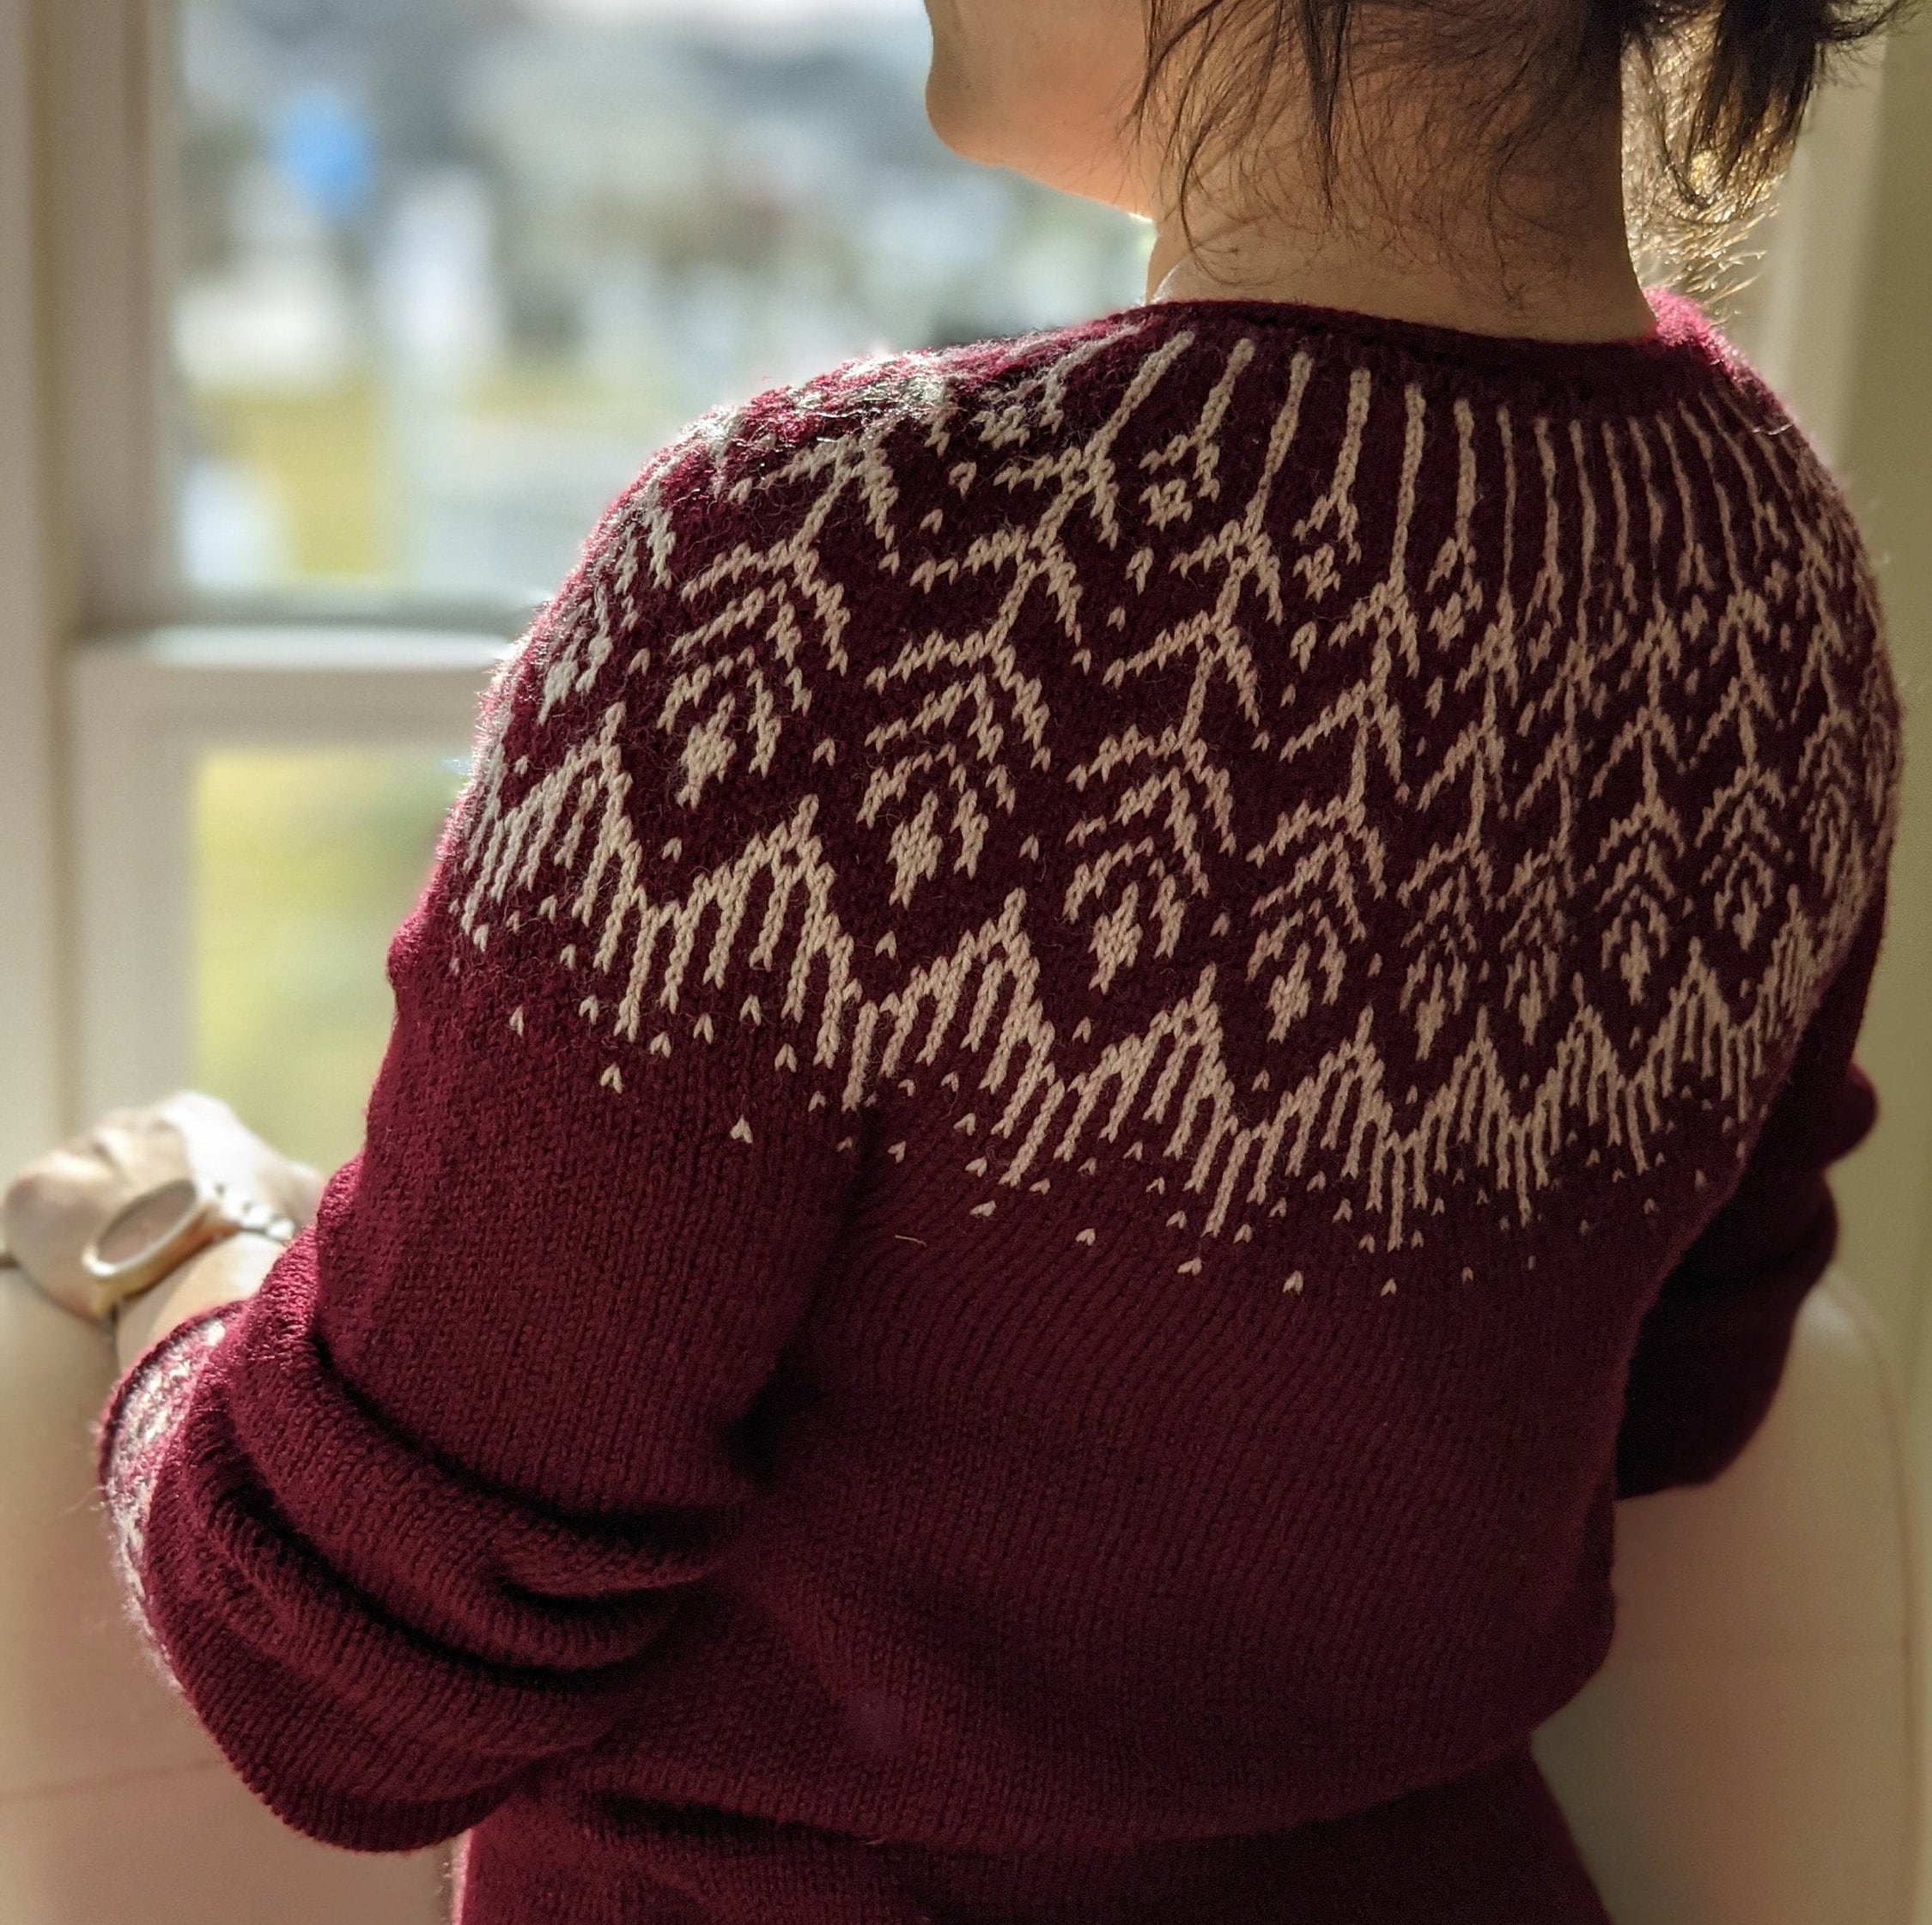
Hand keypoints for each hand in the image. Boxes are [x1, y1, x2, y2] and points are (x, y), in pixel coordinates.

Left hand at [1, 1091, 324, 1324]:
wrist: (201, 1269)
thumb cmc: (260, 1234)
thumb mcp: (299, 1192)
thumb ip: (284, 1176)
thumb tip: (289, 1181)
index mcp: (194, 1115)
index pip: (181, 1143)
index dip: (187, 1187)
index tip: (193, 1223)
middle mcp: (132, 1120)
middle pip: (125, 1163)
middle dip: (134, 1200)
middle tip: (154, 1251)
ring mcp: (78, 1152)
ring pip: (78, 1194)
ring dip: (91, 1225)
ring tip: (119, 1270)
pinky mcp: (32, 1192)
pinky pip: (33, 1221)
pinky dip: (48, 1249)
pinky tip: (80, 1277)